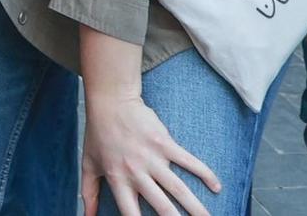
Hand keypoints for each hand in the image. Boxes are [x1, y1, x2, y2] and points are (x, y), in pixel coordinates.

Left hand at [82, 90, 219, 215]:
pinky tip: (217, 187)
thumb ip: (88, 192)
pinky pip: (188, 161)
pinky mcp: (165, 143)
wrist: (110, 101)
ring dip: (196, 207)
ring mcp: (152, 158)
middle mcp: (136, 172)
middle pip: (161, 206)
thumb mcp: (88, 164)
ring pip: (179, 189)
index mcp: (117, 180)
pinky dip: (205, 173)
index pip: (130, 213)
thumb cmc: (98, 134)